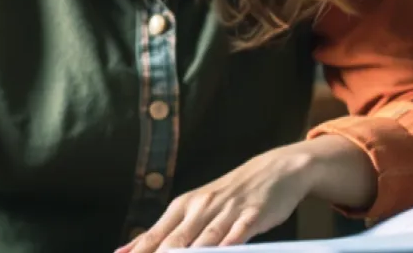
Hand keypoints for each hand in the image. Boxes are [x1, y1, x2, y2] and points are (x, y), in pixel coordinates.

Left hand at [116, 142, 321, 252]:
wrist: (275, 168)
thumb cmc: (231, 192)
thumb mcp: (199, 206)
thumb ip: (172, 230)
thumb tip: (137, 247)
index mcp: (184, 205)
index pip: (155, 234)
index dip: (138, 251)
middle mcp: (201, 207)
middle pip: (175, 240)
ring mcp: (227, 211)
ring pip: (204, 239)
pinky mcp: (252, 215)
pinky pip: (238, 233)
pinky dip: (228, 245)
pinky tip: (221, 252)